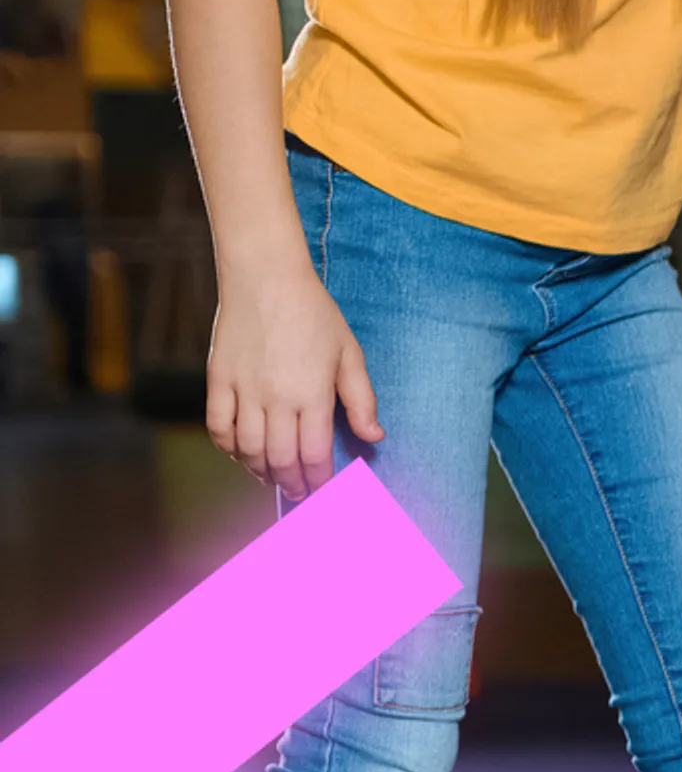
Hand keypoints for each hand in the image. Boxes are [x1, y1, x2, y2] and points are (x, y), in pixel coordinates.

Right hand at [204, 263, 379, 500]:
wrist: (265, 277)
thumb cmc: (314, 314)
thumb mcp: (349, 354)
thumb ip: (361, 400)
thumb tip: (374, 437)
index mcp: (312, 394)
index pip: (315, 455)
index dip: (321, 481)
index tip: (326, 492)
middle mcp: (276, 397)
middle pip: (281, 459)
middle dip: (293, 484)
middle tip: (301, 494)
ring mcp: (243, 389)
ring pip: (248, 449)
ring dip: (261, 471)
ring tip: (274, 478)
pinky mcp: (217, 378)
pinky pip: (217, 426)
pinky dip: (228, 447)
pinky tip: (242, 453)